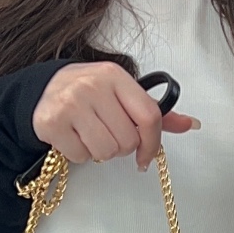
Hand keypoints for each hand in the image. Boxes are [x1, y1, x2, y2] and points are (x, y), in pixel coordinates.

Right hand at [32, 61, 199, 170]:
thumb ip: (154, 112)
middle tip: (107, 134)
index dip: (153, 144)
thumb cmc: (89, 95)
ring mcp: (71, 104)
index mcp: (115, 75)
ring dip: (101, 152)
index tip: (146, 157)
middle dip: (120, 146)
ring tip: (90, 136)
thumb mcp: (122, 95)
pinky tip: (74, 138)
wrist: (42, 92)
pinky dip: (80, 154)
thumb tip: (191, 124)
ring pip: (106, 152)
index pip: (149, 116)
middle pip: (127, 141)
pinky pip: (81, 156)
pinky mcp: (52, 123)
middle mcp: (93, 86)